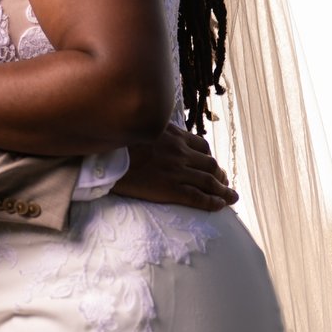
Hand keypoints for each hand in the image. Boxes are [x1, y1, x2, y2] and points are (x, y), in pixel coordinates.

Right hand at [111, 127, 237, 211]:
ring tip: (230, 197)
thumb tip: (148, 130)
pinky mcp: (170, 189)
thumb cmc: (112, 143)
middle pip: (209, 164)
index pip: (200, 145)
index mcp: (170, 135)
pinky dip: (213, 202)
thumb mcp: (135, 125)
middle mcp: (178, 151)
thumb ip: (149, 128)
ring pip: (209, 181)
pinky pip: (199, 197)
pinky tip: (221, 206)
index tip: (211, 165)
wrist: (101, 158)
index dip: (209, 157)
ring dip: (223, 190)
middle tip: (223, 183)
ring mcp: (176, 171)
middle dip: (219, 174)